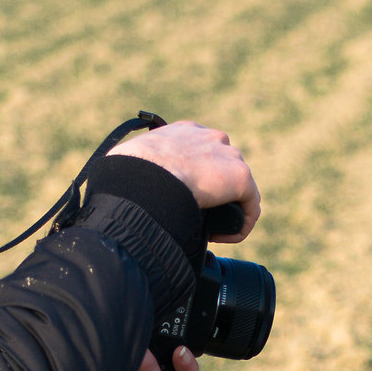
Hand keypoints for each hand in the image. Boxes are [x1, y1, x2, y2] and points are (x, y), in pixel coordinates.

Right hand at [110, 121, 260, 241]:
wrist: (144, 178)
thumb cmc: (127, 173)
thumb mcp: (127, 163)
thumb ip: (136, 169)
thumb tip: (122, 187)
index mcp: (183, 132)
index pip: (199, 153)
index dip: (193, 179)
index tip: (182, 200)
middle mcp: (210, 138)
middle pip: (221, 169)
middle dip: (213, 194)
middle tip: (196, 216)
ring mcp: (228, 156)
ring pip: (237, 189)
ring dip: (226, 210)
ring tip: (208, 231)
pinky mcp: (241, 177)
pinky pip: (249, 207)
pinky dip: (239, 226)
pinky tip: (222, 238)